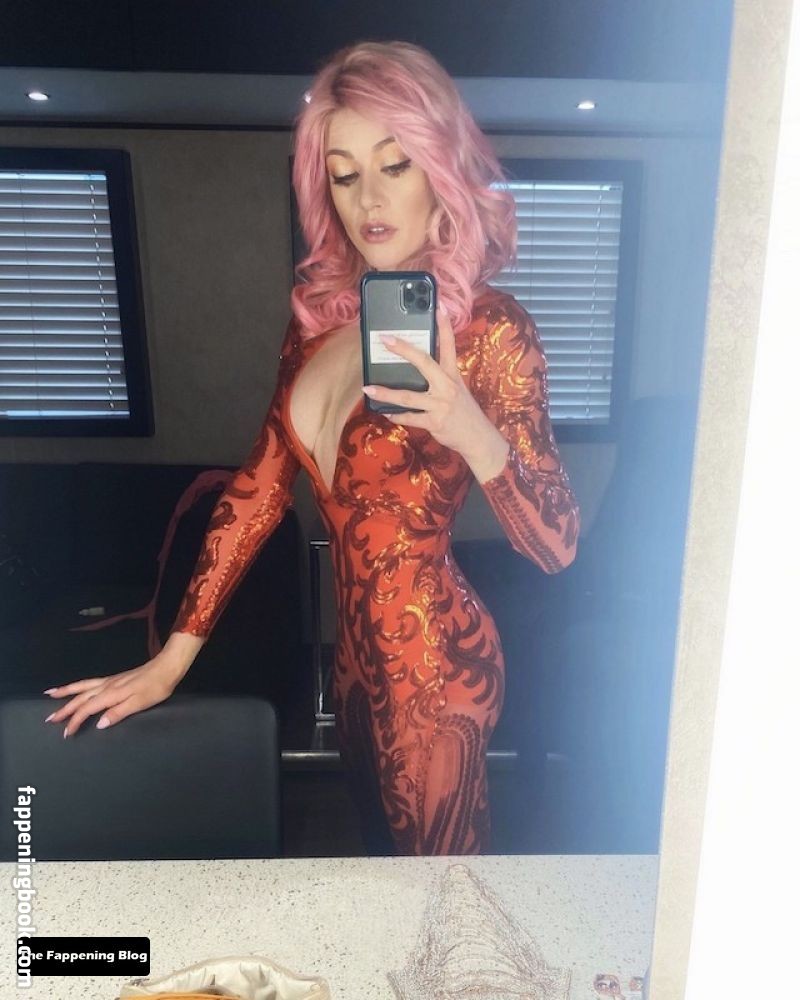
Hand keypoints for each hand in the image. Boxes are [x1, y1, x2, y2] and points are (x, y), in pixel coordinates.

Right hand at [43, 656, 185, 737]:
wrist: (167, 668)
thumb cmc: (156, 688)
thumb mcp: (140, 703)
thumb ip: (119, 713)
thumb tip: (99, 724)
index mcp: (111, 694)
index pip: (87, 709)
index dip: (75, 721)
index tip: (66, 734)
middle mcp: (107, 686)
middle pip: (80, 698)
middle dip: (64, 709)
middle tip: (49, 719)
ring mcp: (110, 681)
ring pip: (82, 686)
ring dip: (66, 692)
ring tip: (50, 694)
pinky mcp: (115, 679)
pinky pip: (90, 682)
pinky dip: (78, 685)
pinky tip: (76, 687)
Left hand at [363, 305, 509, 477]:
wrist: (477, 438)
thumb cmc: (464, 411)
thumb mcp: (458, 389)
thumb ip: (440, 377)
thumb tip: (417, 366)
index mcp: (453, 374)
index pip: (449, 345)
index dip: (444, 325)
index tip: (438, 305)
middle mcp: (446, 386)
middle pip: (423, 362)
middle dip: (404, 349)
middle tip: (385, 339)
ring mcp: (440, 404)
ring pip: (408, 396)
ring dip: (386, 393)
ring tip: (368, 389)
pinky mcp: (434, 422)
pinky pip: (409, 417)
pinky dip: (396, 415)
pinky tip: (385, 412)